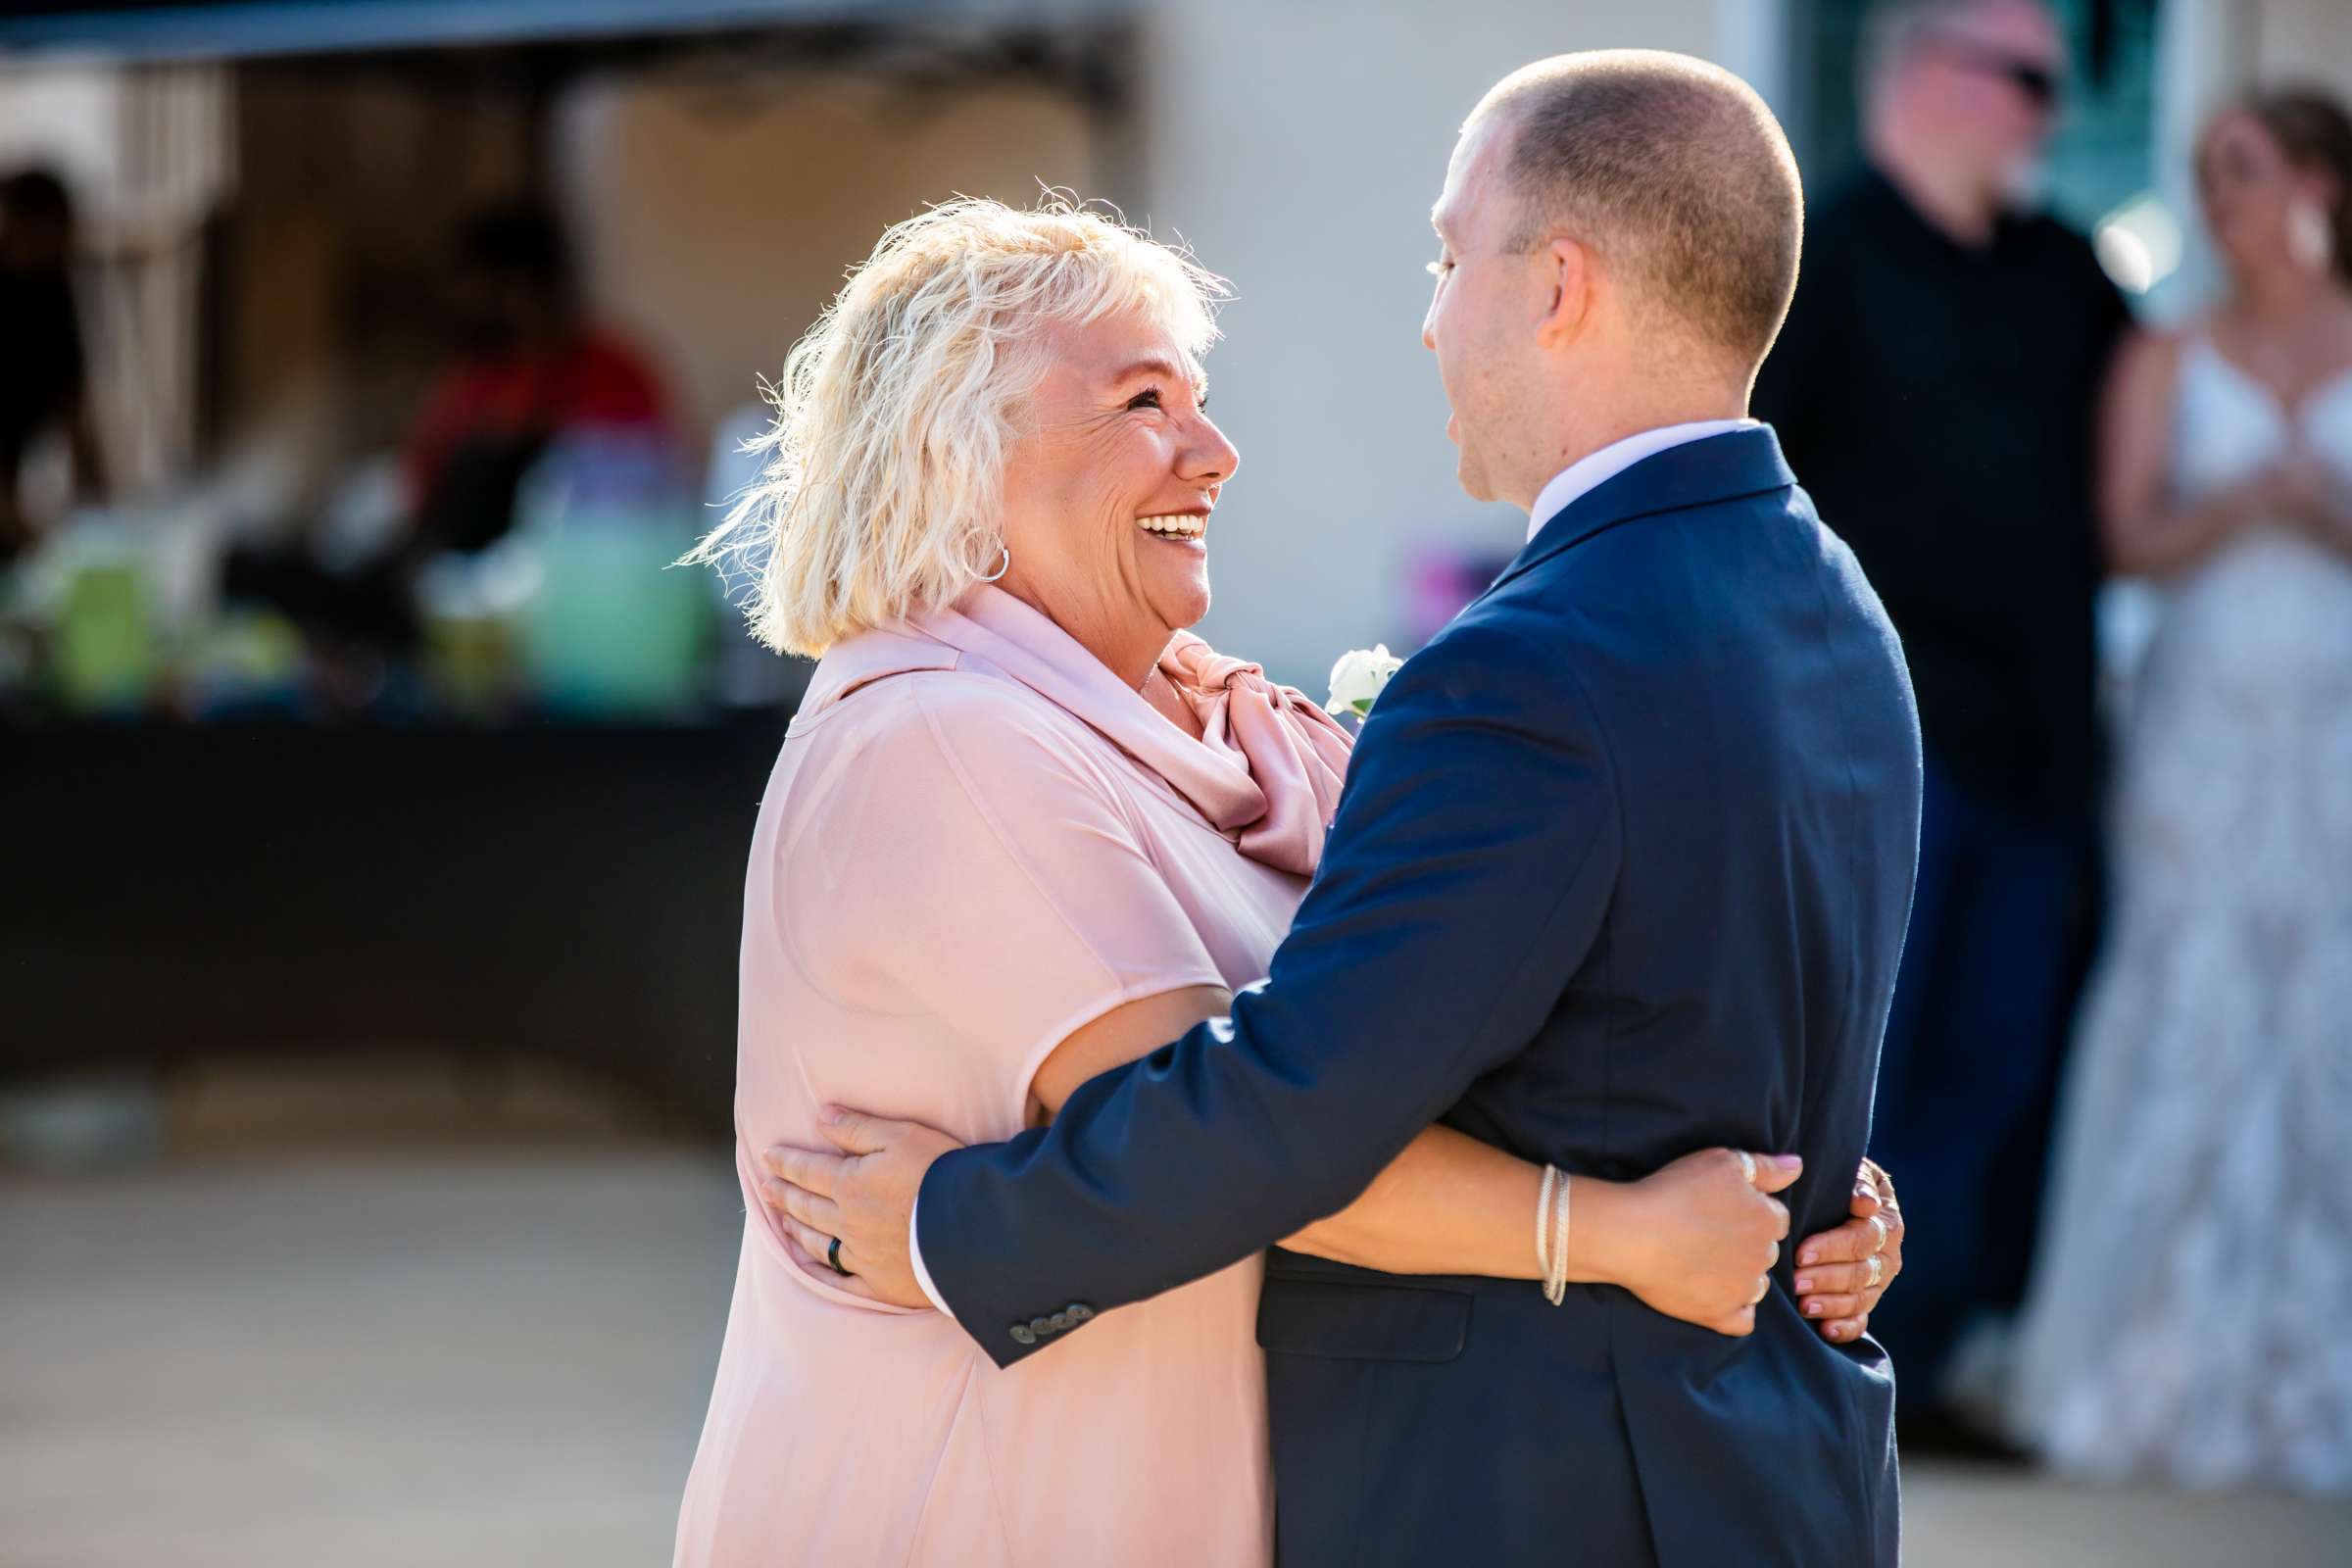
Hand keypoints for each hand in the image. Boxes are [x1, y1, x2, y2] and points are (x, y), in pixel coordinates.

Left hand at [758, 1107, 964, 1310]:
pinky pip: (839, 1281)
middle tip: (765, 1187)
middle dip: (784, 1194)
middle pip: (807, 1207)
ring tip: (782, 1221)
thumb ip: (858, 1128)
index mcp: (850, 1185)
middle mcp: (848, 1223)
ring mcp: (862, 1257)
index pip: (808, 1171)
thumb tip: (821, 1116)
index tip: (767, 1156)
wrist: (974, 1230)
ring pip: (818, 1243)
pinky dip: (818, 1272)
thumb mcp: (902, 1136)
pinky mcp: (880, 1285)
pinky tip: (806, 1266)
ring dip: (796, 1229)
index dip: (786, 1162)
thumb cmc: (941, 1174)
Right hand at [1605, 1149, 1799, 1336]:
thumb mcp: (1722, 1162)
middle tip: (1709, 1232)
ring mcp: (1742, 1289)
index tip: (1722, 1209)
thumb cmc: (1675, 1191)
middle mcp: (1763, 1256)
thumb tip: (1797, 1166)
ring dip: (1741, 1275)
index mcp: (1767, 1219)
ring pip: (1757, 1284)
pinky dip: (1734, 1310)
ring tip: (1705, 1261)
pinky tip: (1715, 1295)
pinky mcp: (1719, 1314)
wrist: (1633, 1232)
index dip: (1751, 1210)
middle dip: (1747, 1243)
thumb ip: (1765, 1167)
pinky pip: (1743, 1320)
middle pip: (1766, 1250)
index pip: (1776, 1217)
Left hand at [1792, 1159, 1904, 1343]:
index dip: (1833, 1247)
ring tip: (1803, 1305)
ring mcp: (1880, 1281)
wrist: (1843, 1199)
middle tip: (1796, 1281)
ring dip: (1832, 1304)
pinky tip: (1825, 1330)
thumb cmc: (1840, 1182)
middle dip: (1826, 1277)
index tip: (1802, 1251)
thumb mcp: (1852, 1171)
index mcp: (1886, 1222)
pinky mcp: (1867, 1301)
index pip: (1863, 1238)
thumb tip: (1866, 1203)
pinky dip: (1845, 1327)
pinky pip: (1861, 1319)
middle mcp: (1888, 1255)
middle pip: (1861, 1271)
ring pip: (1860, 1298)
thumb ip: (1859, 1182)